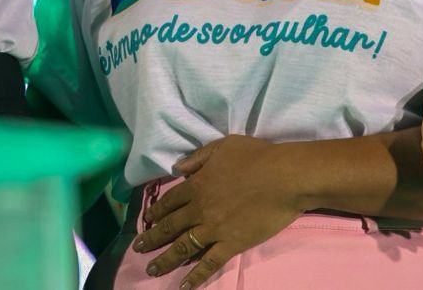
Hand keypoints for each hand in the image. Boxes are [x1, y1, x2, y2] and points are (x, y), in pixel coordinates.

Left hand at [132, 136, 301, 289]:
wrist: (284, 176)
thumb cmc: (257, 156)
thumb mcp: (224, 146)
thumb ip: (198, 157)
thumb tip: (178, 168)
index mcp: (197, 184)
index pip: (170, 201)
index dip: (157, 211)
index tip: (146, 219)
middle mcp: (199, 208)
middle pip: (169, 226)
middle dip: (151, 238)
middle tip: (137, 248)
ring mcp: (213, 228)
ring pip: (182, 247)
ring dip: (165, 260)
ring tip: (151, 270)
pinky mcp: (231, 244)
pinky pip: (209, 263)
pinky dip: (195, 276)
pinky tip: (184, 286)